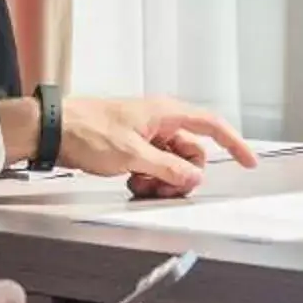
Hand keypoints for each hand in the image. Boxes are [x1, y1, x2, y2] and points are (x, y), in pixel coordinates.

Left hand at [58, 95, 254, 196]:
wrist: (54, 130)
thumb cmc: (88, 131)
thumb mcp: (133, 155)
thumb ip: (168, 168)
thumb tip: (194, 179)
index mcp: (165, 113)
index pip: (211, 126)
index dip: (233, 143)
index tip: (247, 161)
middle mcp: (160, 121)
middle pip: (191, 153)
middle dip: (183, 176)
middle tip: (162, 189)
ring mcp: (146, 135)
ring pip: (172, 163)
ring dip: (163, 181)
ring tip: (140, 186)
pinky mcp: (132, 147)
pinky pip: (154, 167)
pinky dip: (148, 179)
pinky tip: (132, 183)